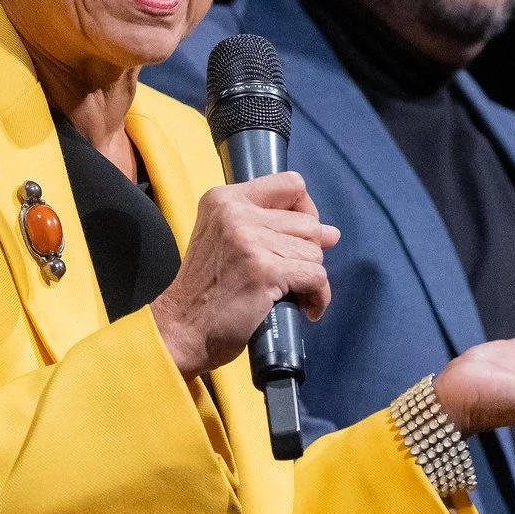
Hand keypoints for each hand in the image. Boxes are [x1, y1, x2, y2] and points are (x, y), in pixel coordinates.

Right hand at [151, 173, 339, 379]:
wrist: (182, 329)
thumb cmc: (207, 291)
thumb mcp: (228, 242)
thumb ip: (274, 228)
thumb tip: (332, 232)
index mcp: (225, 199)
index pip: (291, 184)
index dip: (306, 210)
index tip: (298, 236)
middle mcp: (236, 213)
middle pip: (308, 223)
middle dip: (307, 254)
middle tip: (289, 276)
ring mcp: (250, 240)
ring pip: (314, 252)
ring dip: (310, 278)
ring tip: (291, 294)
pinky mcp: (265, 270)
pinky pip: (316, 277)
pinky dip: (318, 297)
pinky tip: (304, 309)